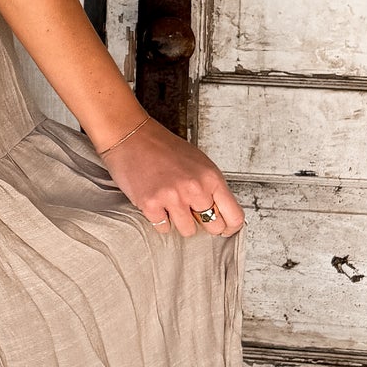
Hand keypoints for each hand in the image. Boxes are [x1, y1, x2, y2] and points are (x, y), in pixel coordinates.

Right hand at [95, 116, 244, 237]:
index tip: (225, 228)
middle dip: (204, 222)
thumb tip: (222, 213)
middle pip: (213, 227)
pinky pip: (164, 228)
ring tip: (171, 203)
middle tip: (192, 212)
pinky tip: (157, 202)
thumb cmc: (164, 147)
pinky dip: (160, 219)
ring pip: (188, 230)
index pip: (234, 216)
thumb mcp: (199, 163)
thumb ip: (211, 187)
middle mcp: (195, 189)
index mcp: (211, 177)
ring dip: (180, 221)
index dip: (230, 227)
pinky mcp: (151, 205)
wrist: (132, 136)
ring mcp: (172, 198)